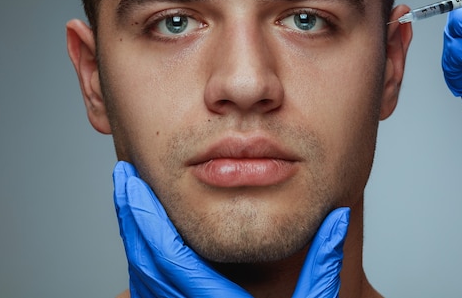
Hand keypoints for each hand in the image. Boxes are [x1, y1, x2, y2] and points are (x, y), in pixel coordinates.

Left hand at [113, 161, 349, 296]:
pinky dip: (142, 258)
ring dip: (134, 234)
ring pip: (142, 277)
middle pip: (144, 263)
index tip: (133, 184)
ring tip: (131, 197)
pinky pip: (149, 291)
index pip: (169, 258)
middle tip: (124, 176)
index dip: (147, 218)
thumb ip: (323, 265)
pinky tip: (145, 235)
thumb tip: (337, 218)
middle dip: (131, 216)